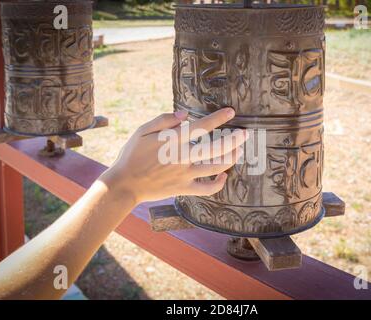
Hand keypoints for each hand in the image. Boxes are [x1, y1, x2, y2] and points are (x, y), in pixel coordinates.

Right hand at [100, 108, 246, 204]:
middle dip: (234, 140)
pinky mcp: (184, 188)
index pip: (201, 127)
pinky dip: (218, 183)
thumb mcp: (142, 131)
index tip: (231, 112)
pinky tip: (223, 176)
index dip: (218, 118)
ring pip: (215, 167)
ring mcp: (184, 174)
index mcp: (172, 140)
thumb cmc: (132, 155)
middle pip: (215, 148)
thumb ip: (163, 120)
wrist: (124, 184)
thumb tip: (184, 114)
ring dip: (230, 159)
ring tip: (238, 151)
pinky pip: (207, 189)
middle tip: (245, 134)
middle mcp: (182, 157)